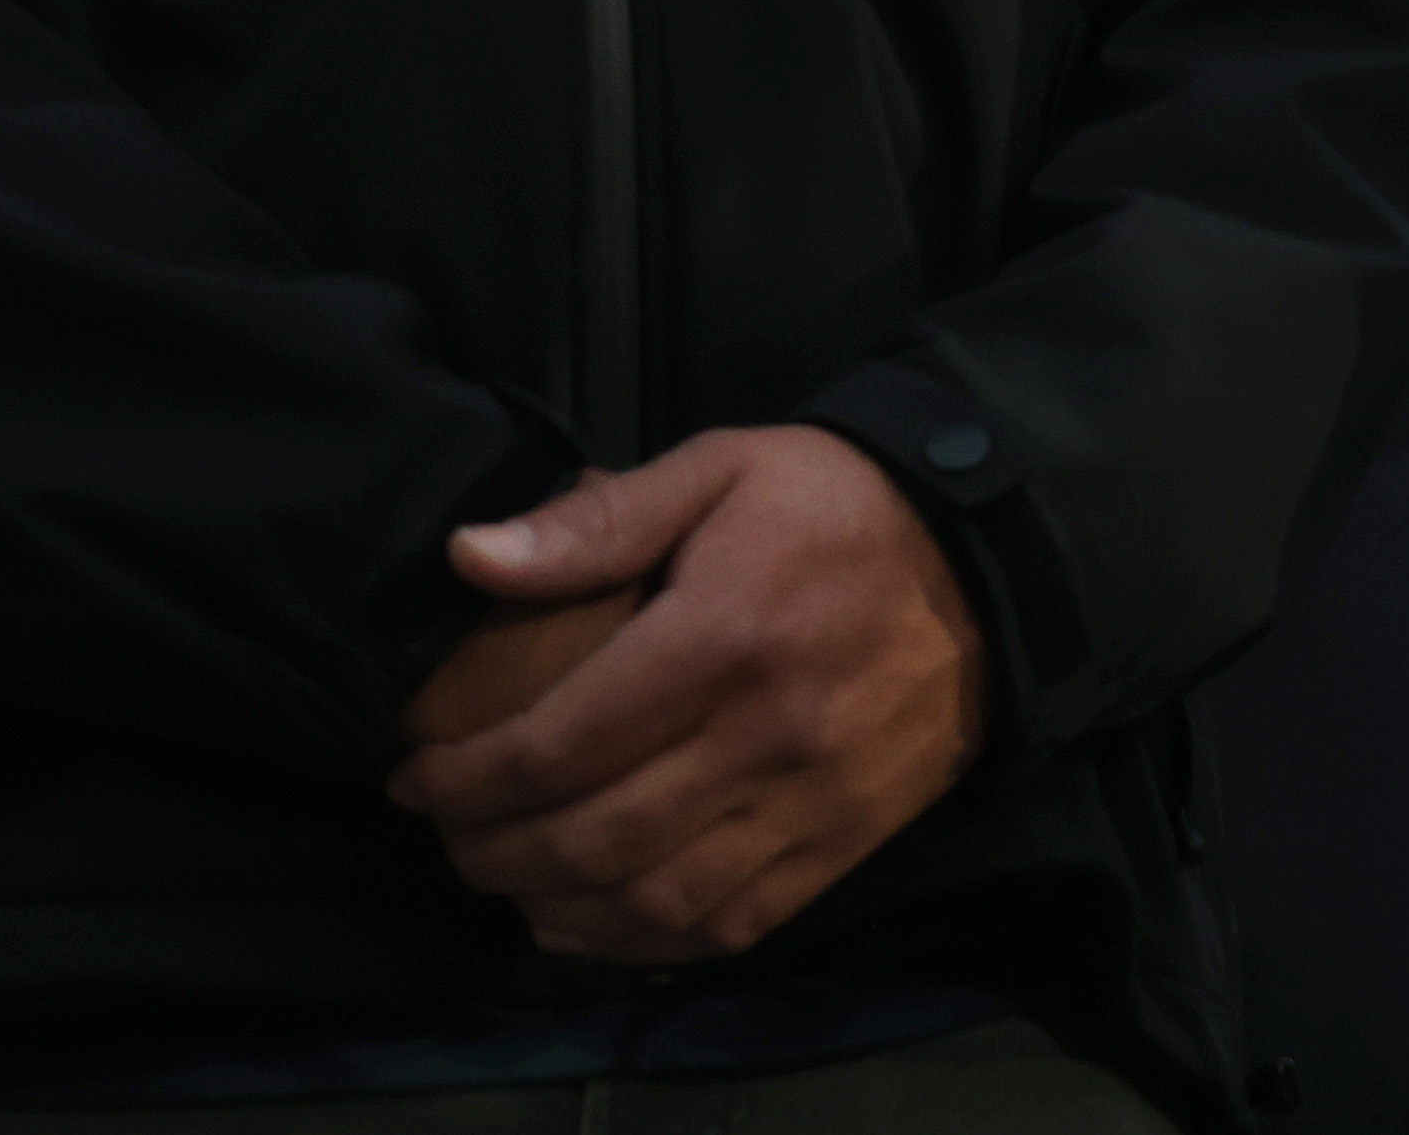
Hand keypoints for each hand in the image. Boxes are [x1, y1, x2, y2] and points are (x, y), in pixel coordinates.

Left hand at [391, 425, 984, 961]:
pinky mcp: (839, 845)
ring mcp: (806, 804)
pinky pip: (726, 924)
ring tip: (504, 879)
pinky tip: (587, 922)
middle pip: (592, 837)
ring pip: (653, 900)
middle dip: (491, 850)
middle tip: (445, 831)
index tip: (415, 772)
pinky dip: (640, 941)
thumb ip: (599, 518)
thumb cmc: (834, 505)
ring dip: (554, 907)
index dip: (465, 775)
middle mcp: (762, 738)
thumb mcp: (719, 468)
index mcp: (722, 637)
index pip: (560, 742)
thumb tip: (471, 558)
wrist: (993, 566)